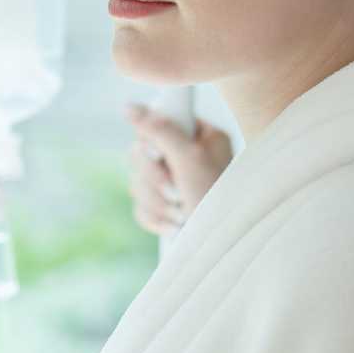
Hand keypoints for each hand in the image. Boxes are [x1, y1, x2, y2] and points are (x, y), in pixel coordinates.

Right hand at [125, 102, 233, 235]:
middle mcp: (186, 156)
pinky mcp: (165, 207)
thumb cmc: (218, 202)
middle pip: (140, 153)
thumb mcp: (190, 159)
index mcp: (200, 136)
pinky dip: (155, 217)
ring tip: (182, 212)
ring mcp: (174, 182)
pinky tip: (175, 225)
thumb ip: (160, 130)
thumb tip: (129, 106)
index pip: (157, 121)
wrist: (224, 246)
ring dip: (157, 201)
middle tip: (176, 189)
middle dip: (155, 178)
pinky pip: (140, 206)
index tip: (160, 154)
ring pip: (137, 182)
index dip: (152, 141)